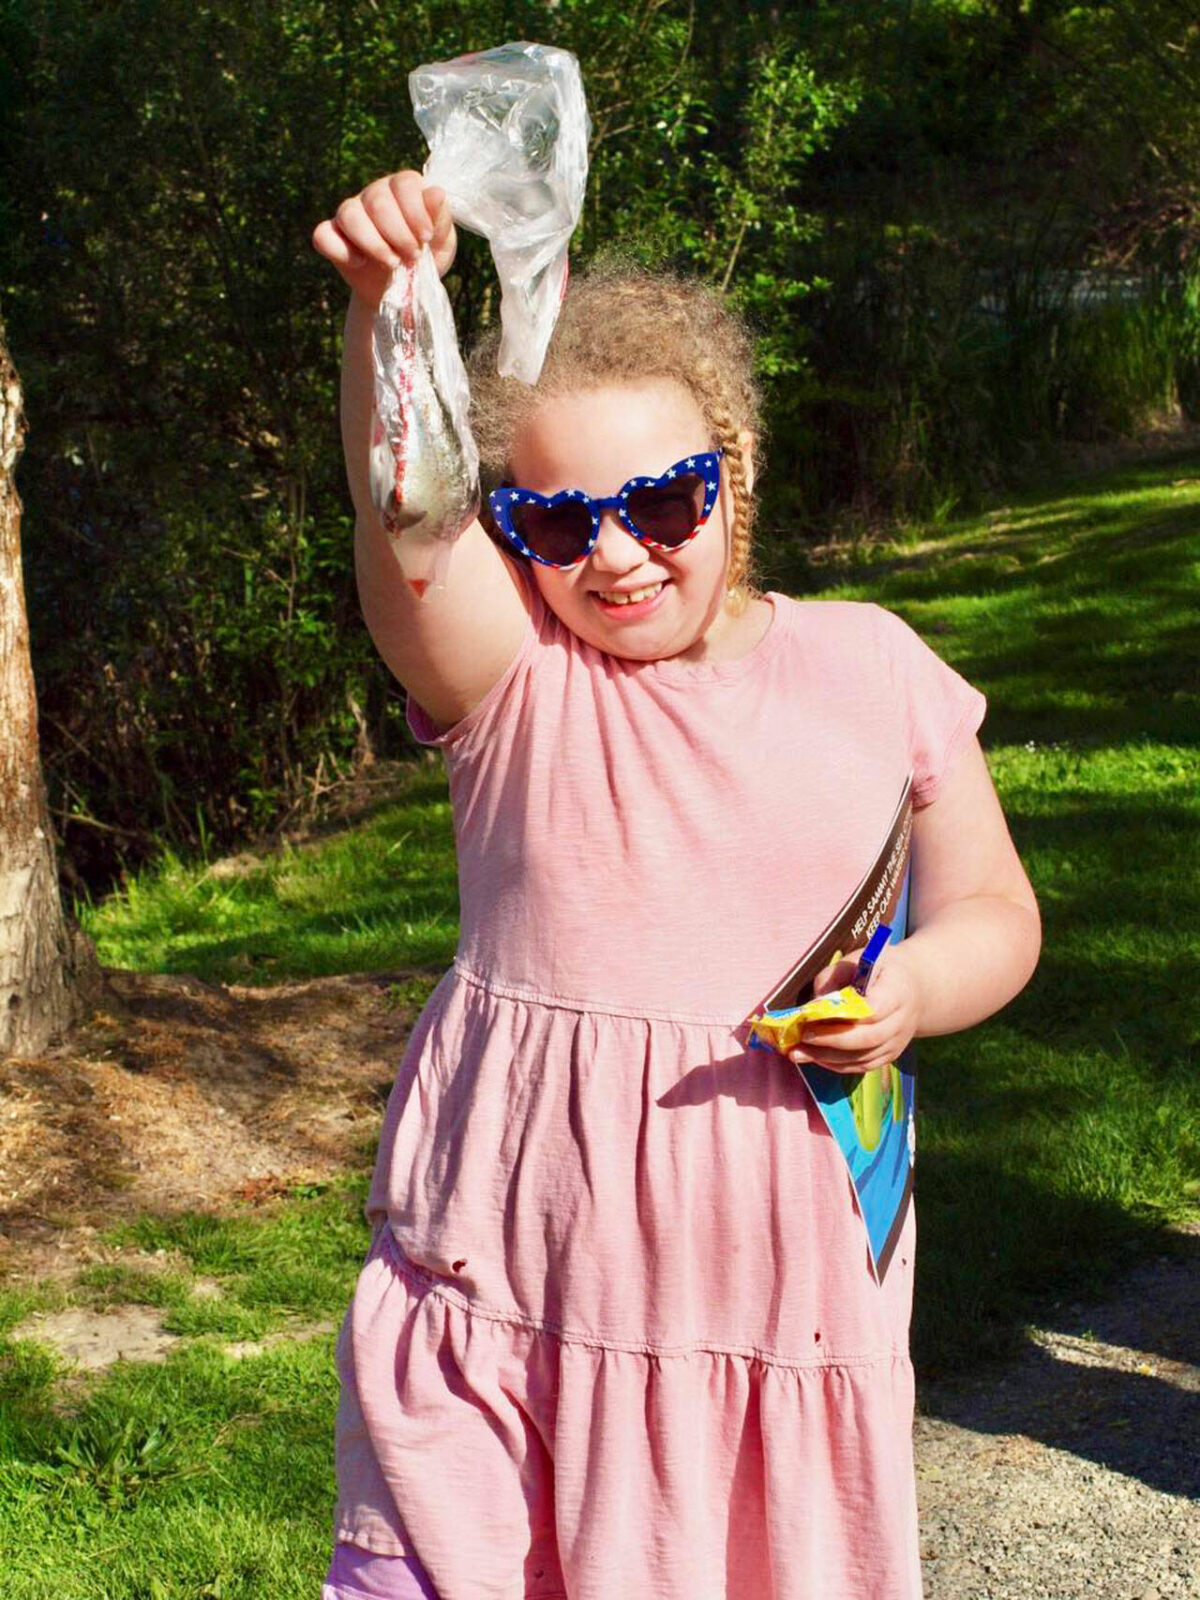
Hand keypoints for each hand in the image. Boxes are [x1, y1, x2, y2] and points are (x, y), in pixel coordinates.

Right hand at [312, 172, 456, 308]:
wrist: (403, 289)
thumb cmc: (425, 257)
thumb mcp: (442, 243)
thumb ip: (440, 219)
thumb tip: (436, 193)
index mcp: (403, 188)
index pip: (404, 183)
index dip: (416, 211)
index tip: (426, 237)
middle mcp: (374, 194)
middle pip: (377, 201)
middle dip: (398, 233)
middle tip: (413, 256)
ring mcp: (350, 212)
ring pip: (350, 215)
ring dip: (373, 243)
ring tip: (392, 263)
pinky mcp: (332, 235)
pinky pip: (323, 235)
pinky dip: (340, 250)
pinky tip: (360, 263)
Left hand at [787, 944, 922, 1074]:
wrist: (914, 987)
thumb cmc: (879, 969)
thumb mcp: (858, 960)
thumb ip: (834, 977)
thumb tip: (813, 1005)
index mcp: (897, 992)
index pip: (874, 1010)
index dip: (844, 1018)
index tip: (813, 1017)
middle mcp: (902, 1021)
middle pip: (868, 1038)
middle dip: (831, 1041)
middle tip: (802, 1037)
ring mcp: (898, 1042)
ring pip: (864, 1058)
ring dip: (828, 1059)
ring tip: (798, 1053)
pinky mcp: (890, 1055)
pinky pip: (863, 1066)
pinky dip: (838, 1065)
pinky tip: (815, 1058)